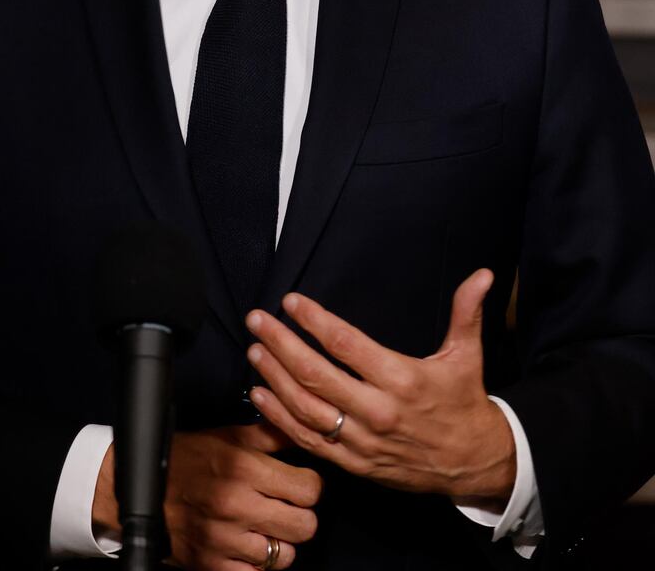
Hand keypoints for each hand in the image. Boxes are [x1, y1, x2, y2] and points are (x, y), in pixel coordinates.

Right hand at [92, 421, 322, 569]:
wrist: (137, 488)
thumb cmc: (187, 457)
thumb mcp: (227, 436)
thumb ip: (268, 435)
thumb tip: (301, 427)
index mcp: (244, 468)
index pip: (309, 488)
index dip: (310, 485)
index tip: (301, 482)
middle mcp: (237, 505)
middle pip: (305, 525)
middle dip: (301, 515)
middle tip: (288, 507)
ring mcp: (224, 540)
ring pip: (285, 556)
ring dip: (280, 543)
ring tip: (266, 527)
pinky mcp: (211, 565)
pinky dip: (256, 564)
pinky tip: (248, 545)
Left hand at [244, 269, 515, 509]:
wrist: (474, 464)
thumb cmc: (464, 402)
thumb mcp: (467, 355)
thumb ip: (466, 311)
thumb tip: (483, 274)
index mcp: (402, 378)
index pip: (346, 344)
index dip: (314, 321)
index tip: (291, 301)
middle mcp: (378, 410)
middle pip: (317, 374)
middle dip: (281, 344)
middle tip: (257, 320)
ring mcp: (362, 441)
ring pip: (306, 408)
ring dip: (274, 377)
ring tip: (255, 351)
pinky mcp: (353, 464)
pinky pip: (309, 440)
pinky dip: (280, 418)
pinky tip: (260, 395)